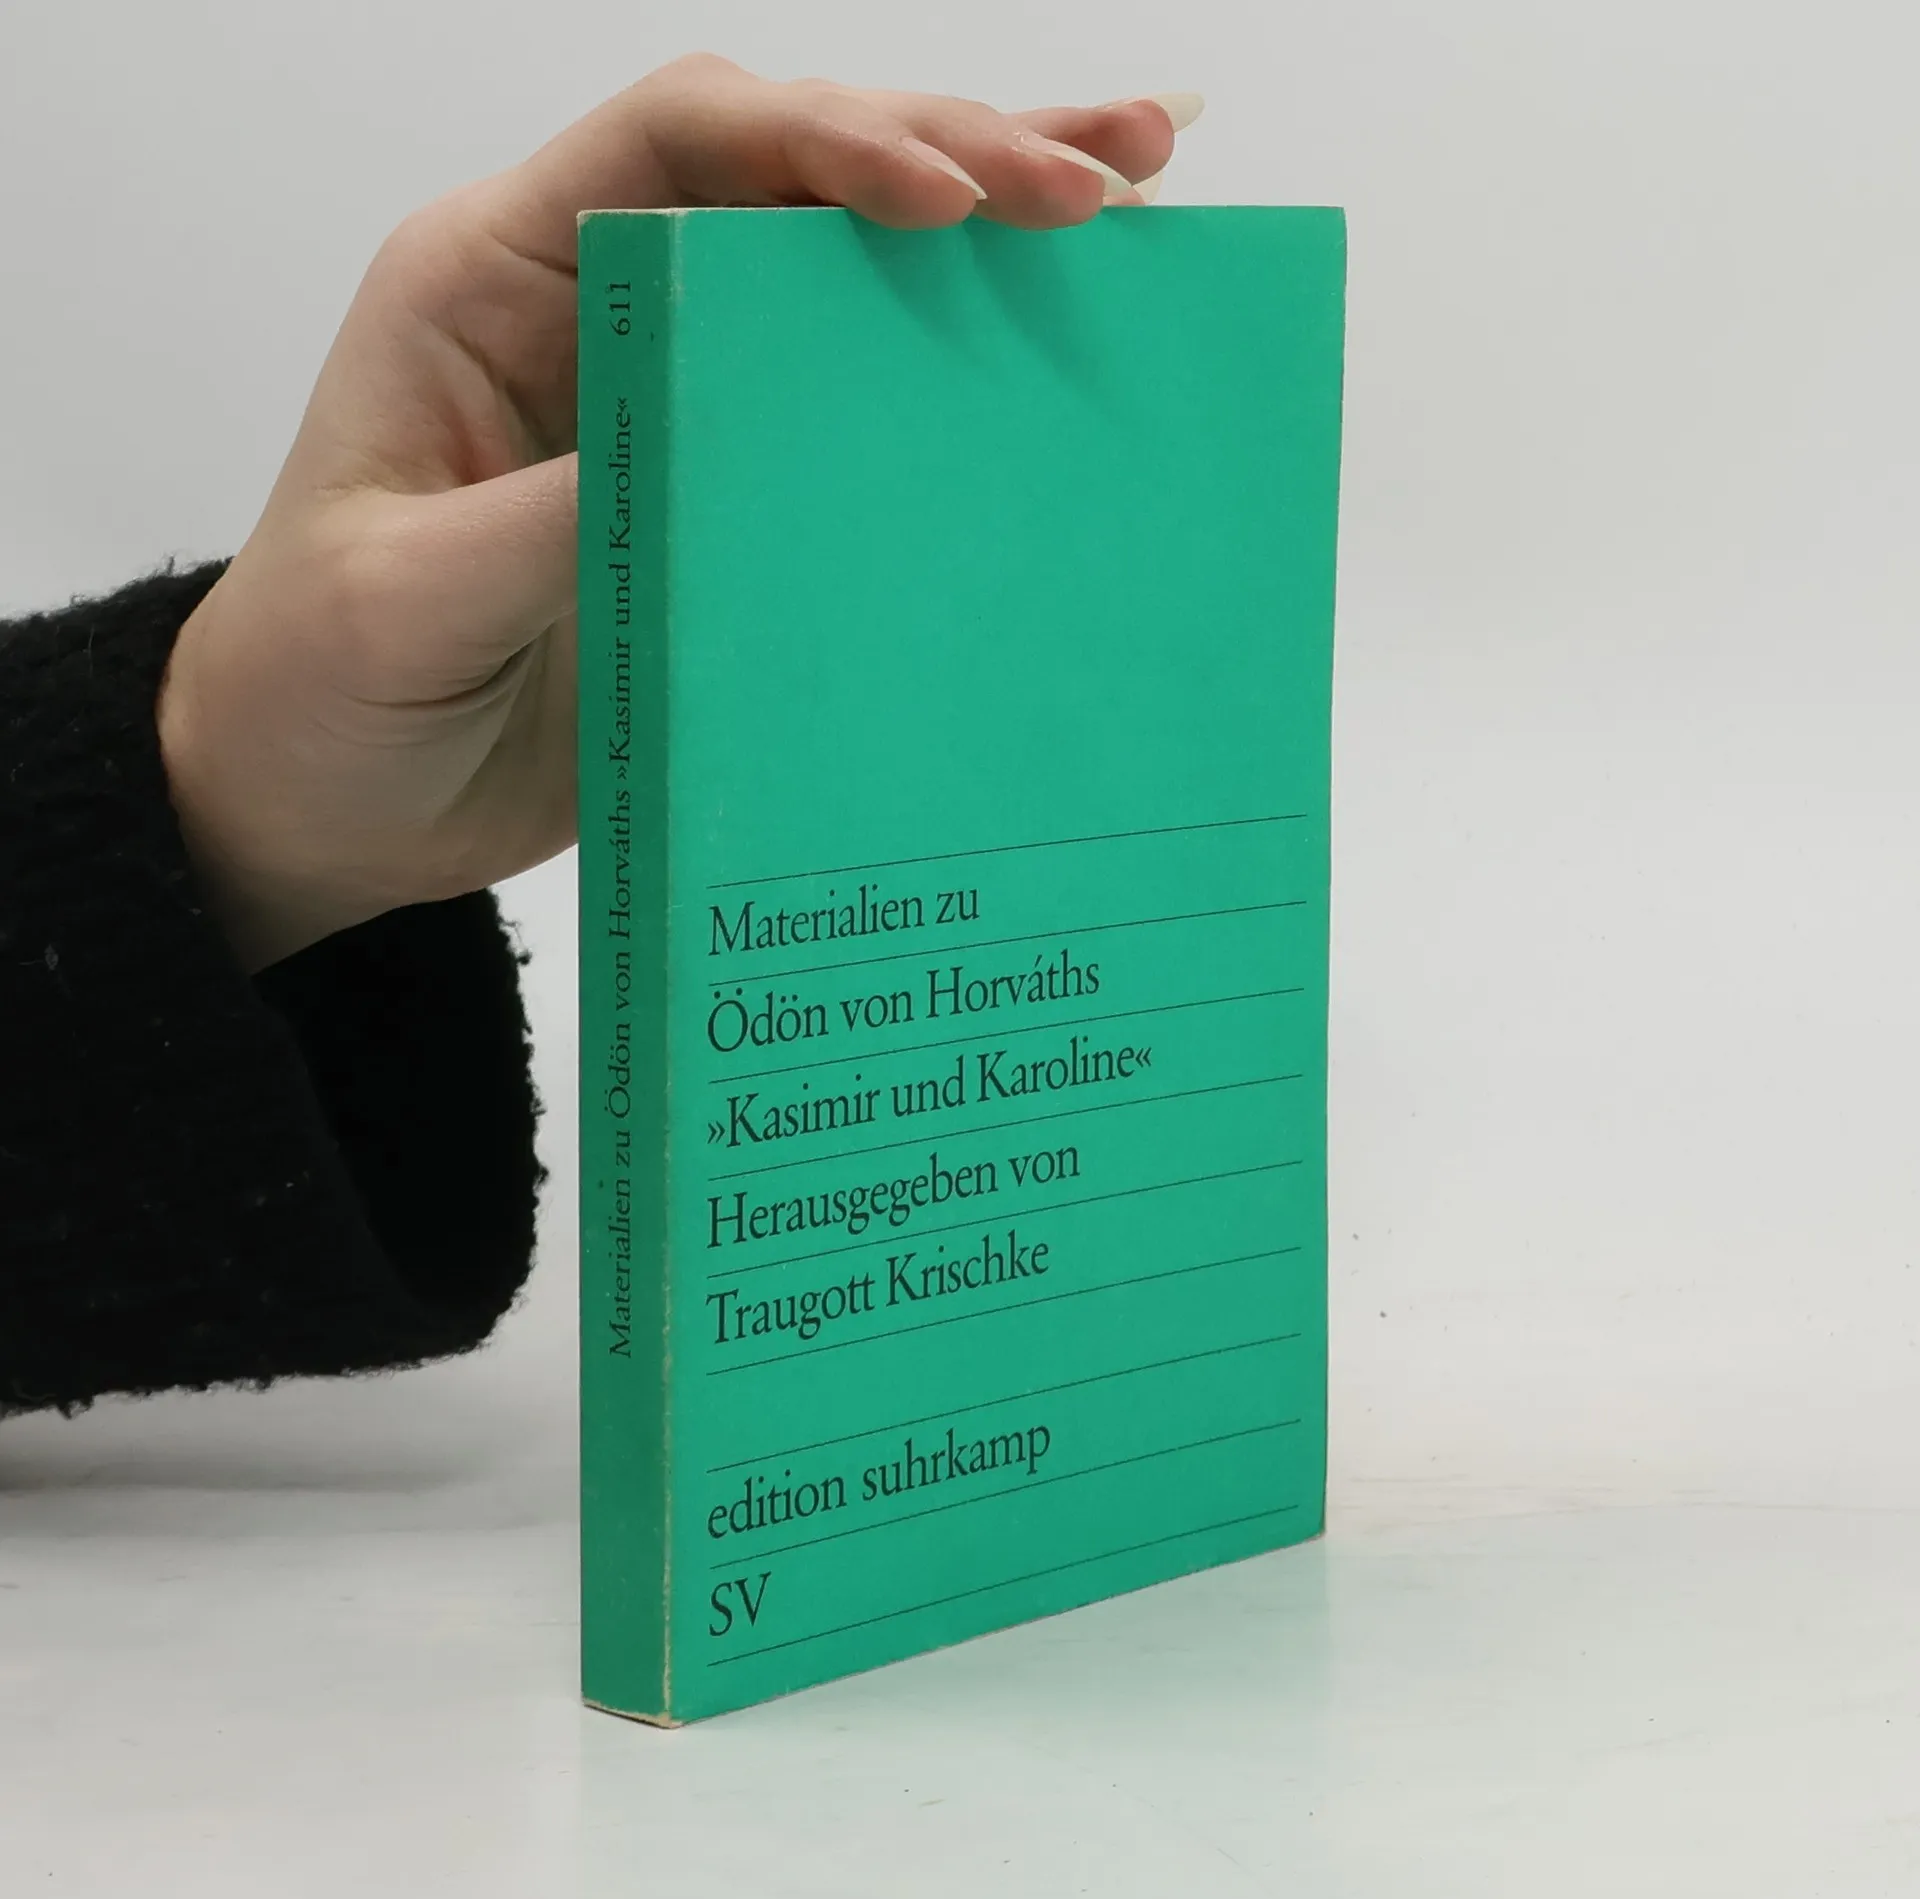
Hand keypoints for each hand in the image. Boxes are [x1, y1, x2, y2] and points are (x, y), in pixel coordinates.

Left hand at [157, 54, 1200, 967]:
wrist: (327, 799)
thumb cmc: (323, 688)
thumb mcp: (411, 602)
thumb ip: (554, 514)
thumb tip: (716, 445)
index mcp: (497, 282)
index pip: (680, 144)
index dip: (827, 142)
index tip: (953, 201)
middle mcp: (599, 308)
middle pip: (790, 173)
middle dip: (954, 151)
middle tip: (1105, 178)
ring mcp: (676, 398)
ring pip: (844, 266)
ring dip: (989, 216)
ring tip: (1142, 181)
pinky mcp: (727, 493)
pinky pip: (855, 403)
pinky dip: (958, 358)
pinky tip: (1064, 322)